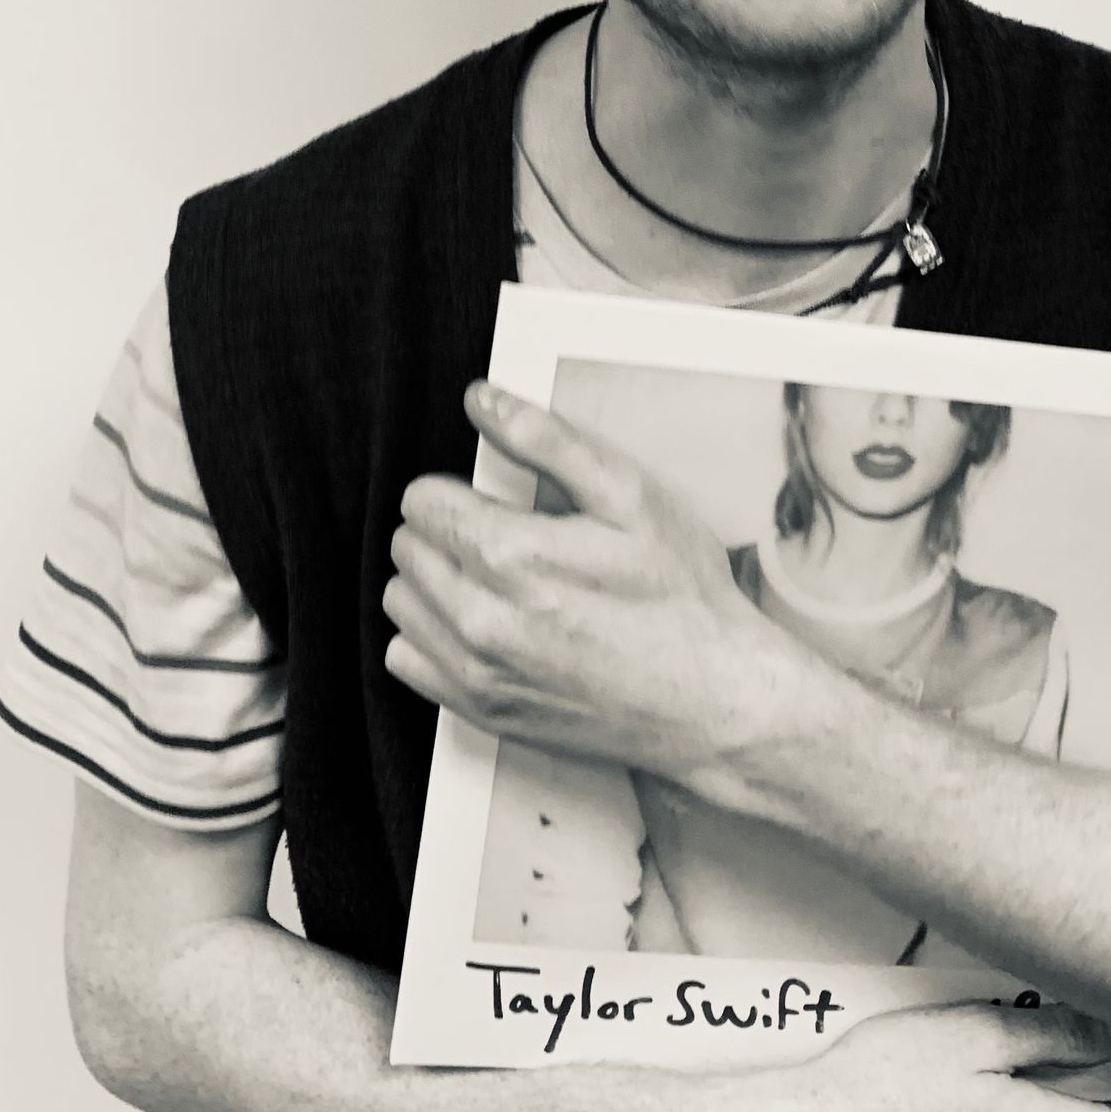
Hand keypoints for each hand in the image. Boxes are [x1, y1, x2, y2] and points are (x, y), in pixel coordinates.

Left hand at [383, 383, 794, 784]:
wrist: (710, 701)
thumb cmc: (680, 597)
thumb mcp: (629, 496)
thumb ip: (547, 439)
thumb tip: (482, 400)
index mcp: (508, 555)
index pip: (421, 499)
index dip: (462, 489)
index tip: (503, 503)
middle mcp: (477, 619)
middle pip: (407, 547)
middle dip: (447, 531)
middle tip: (511, 538)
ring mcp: (475, 672)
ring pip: (401, 602)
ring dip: (436, 581)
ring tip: (499, 581)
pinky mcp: (480, 711)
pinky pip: (405, 658)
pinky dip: (433, 636)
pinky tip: (486, 625)